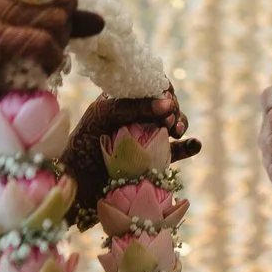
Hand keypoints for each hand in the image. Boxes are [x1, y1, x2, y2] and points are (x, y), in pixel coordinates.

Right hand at [0, 0, 104, 115]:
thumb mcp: (14, 23)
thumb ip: (56, 17)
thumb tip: (100, 20)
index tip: (62, 21)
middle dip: (66, 24)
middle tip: (53, 44)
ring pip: (56, 19)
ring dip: (59, 44)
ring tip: (44, 57)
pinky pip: (43, 43)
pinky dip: (51, 58)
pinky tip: (42, 66)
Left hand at [64, 93, 199, 223]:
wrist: (76, 186)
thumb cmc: (82, 145)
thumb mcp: (102, 117)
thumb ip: (132, 106)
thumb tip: (167, 103)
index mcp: (122, 100)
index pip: (150, 85)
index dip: (161, 90)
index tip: (165, 101)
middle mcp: (137, 117)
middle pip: (166, 103)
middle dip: (173, 108)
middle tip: (169, 120)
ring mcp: (147, 138)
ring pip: (174, 124)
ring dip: (181, 123)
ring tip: (177, 131)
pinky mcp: (155, 161)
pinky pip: (177, 151)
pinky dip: (189, 146)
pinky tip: (195, 144)